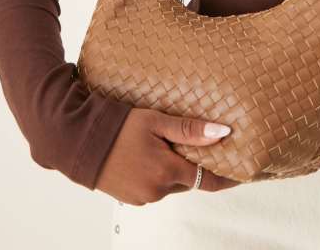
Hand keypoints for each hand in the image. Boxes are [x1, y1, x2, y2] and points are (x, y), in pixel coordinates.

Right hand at [95, 107, 239, 204]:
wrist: (77, 140)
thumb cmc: (117, 126)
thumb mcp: (155, 121)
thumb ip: (189, 129)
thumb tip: (223, 133)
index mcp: (166, 171)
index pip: (206, 180)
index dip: (226, 178)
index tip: (242, 172)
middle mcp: (156, 190)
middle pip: (187, 180)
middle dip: (193, 165)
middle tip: (196, 144)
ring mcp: (142, 197)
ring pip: (170, 184)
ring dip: (174, 168)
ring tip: (166, 145)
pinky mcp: (130, 198)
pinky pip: (154, 187)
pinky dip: (158, 174)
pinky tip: (149, 155)